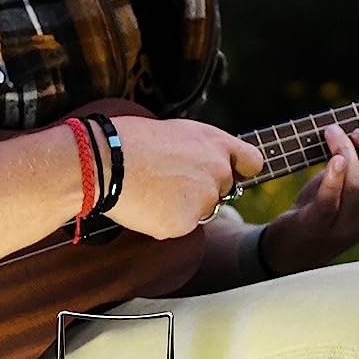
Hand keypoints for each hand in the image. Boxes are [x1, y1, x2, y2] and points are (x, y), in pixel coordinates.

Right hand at [105, 117, 264, 240]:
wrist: (107, 161)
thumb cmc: (130, 140)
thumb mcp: (174, 132)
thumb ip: (196, 150)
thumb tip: (197, 163)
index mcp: (215, 143)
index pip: (251, 161)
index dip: (241, 169)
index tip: (232, 173)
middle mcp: (218, 171)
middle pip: (222, 191)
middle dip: (202, 190)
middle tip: (168, 182)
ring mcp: (204, 199)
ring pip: (200, 210)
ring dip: (182, 206)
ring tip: (151, 189)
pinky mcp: (186, 223)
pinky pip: (179, 226)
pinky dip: (163, 221)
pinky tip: (145, 204)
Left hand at [261, 127, 358, 274]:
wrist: (292, 251)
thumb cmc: (324, 209)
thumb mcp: (354, 190)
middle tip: (357, 133)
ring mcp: (347, 224)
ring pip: (357, 183)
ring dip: (345, 148)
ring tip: (333, 133)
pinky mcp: (319, 224)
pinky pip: (330, 200)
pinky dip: (332, 176)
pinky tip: (332, 158)